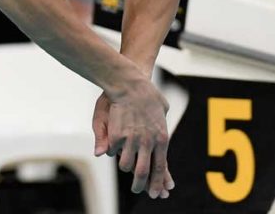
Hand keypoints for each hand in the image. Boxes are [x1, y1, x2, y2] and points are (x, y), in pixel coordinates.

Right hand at [93, 84, 174, 198]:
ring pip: (126, 164)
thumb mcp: (161, 111)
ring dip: (124, 166)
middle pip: (143, 172)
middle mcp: (148, 142)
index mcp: (162, 138)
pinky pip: (112, 150)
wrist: (130, 83)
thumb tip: (151, 144)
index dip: (158, 182)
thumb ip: (155, 135)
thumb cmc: (147, 94)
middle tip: (139, 190)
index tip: (157, 193)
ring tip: (125, 166)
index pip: (160, 167)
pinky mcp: (117, 135)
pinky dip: (112, 150)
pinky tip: (113, 147)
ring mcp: (132, 140)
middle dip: (140, 185)